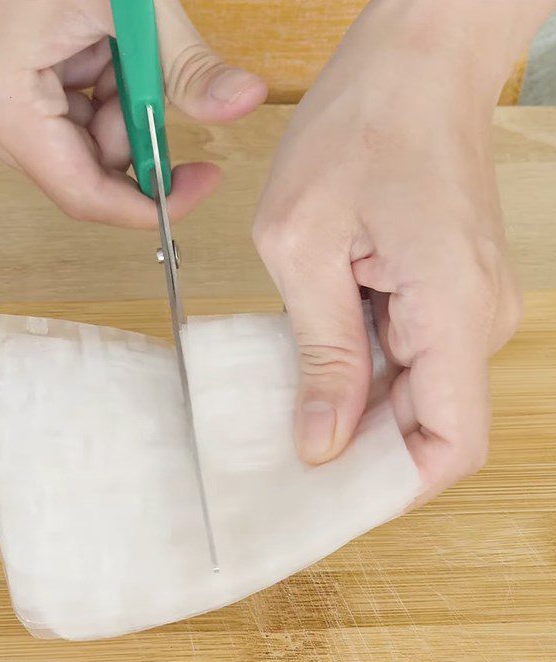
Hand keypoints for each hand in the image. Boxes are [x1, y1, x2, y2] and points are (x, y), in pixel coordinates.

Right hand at [0, 0, 265, 226]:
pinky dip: (89, 94)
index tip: (196, 185)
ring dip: (110, 104)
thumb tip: (245, 101)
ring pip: (75, 147)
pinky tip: (86, 46)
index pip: (85, 193)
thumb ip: (188, 68)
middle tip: (146, 72)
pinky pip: (56, 123)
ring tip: (105, 40)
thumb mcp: (131, 5)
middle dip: (129, 128)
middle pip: (82, 169)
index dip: (148, 202)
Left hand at [252, 0, 546, 502]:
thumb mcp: (304, 246)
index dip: (394, 488)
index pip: (451, 446)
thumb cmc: (357, 128)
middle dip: (359, 455)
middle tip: (283, 463)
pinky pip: (409, 355)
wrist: (411, 62)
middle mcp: (477, 318)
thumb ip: (322, 351)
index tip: (330, 500)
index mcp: (452, 310)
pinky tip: (309, 363)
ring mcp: (467, 306)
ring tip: (284, 412)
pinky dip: (362, 371)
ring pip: (415, 395)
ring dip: (355, 410)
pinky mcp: (447, 291)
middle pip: (427, 428)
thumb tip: (323, 441)